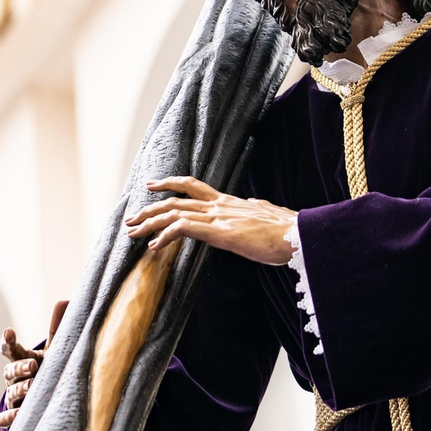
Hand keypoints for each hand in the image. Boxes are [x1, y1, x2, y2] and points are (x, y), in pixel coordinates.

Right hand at [0, 300, 66, 429]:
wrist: (44, 400)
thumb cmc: (49, 372)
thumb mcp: (55, 352)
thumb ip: (58, 330)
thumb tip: (66, 300)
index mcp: (22, 360)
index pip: (10, 349)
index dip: (8, 341)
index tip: (9, 332)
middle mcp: (14, 378)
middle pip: (9, 370)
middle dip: (19, 367)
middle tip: (32, 366)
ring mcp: (12, 398)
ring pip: (9, 393)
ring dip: (20, 390)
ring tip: (32, 387)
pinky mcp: (13, 416)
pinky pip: (4, 418)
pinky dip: (11, 417)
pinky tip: (20, 415)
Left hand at [124, 177, 295, 265]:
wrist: (300, 235)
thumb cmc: (288, 231)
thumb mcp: (266, 215)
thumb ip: (255, 210)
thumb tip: (253, 206)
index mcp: (229, 202)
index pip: (193, 186)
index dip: (170, 183)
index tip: (152, 185)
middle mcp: (220, 205)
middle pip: (175, 200)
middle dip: (150, 209)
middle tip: (131, 219)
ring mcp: (219, 217)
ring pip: (174, 212)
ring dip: (150, 222)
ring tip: (132, 232)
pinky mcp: (220, 232)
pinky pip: (184, 229)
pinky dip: (166, 235)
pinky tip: (155, 246)